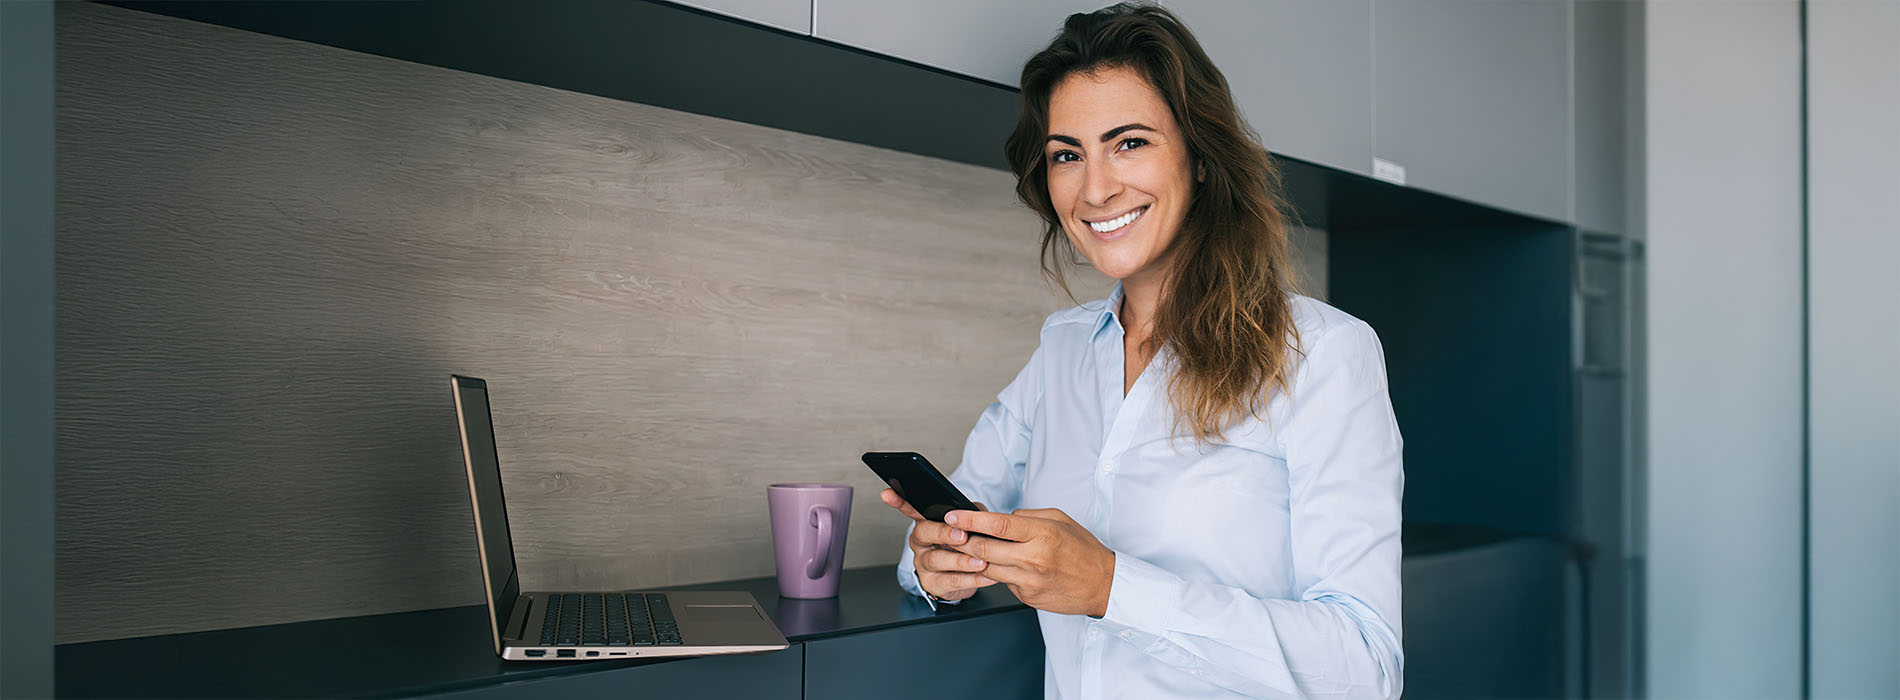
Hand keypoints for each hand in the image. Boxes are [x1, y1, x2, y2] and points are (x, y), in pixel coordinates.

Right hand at [879, 488, 997, 601]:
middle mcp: (920, 543)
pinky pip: (951, 581)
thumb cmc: (964, 546)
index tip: (887, 493)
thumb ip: (972, 514)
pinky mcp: (933, 584)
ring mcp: (923, 564)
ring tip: (981, 562)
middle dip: (944, 533)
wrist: (966, 576)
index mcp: (926, 523)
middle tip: (962, 535)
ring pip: (937, 560)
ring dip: (961, 561)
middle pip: (925, 533)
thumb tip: (976, 511)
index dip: (898, 501)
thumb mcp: (969, 525)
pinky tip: (986, 575)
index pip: (910, 508)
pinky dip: (972, 579)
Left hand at [943, 508, 1114, 616]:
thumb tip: (1003, 517)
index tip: (953, 515)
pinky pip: (1002, 582)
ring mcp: (1029, 580)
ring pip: (987, 567)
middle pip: (984, 549)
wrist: (1102, 585)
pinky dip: (996, 572)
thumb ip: (1028, 516)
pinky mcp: (1027, 596)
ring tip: (966, 548)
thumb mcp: (1060, 520)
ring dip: (973, 558)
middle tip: (951, 533)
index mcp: (1043, 533)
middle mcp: (1034, 558)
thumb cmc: (1083, 550)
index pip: (998, 524)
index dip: (970, 520)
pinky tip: (999, 565)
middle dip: (962, 540)